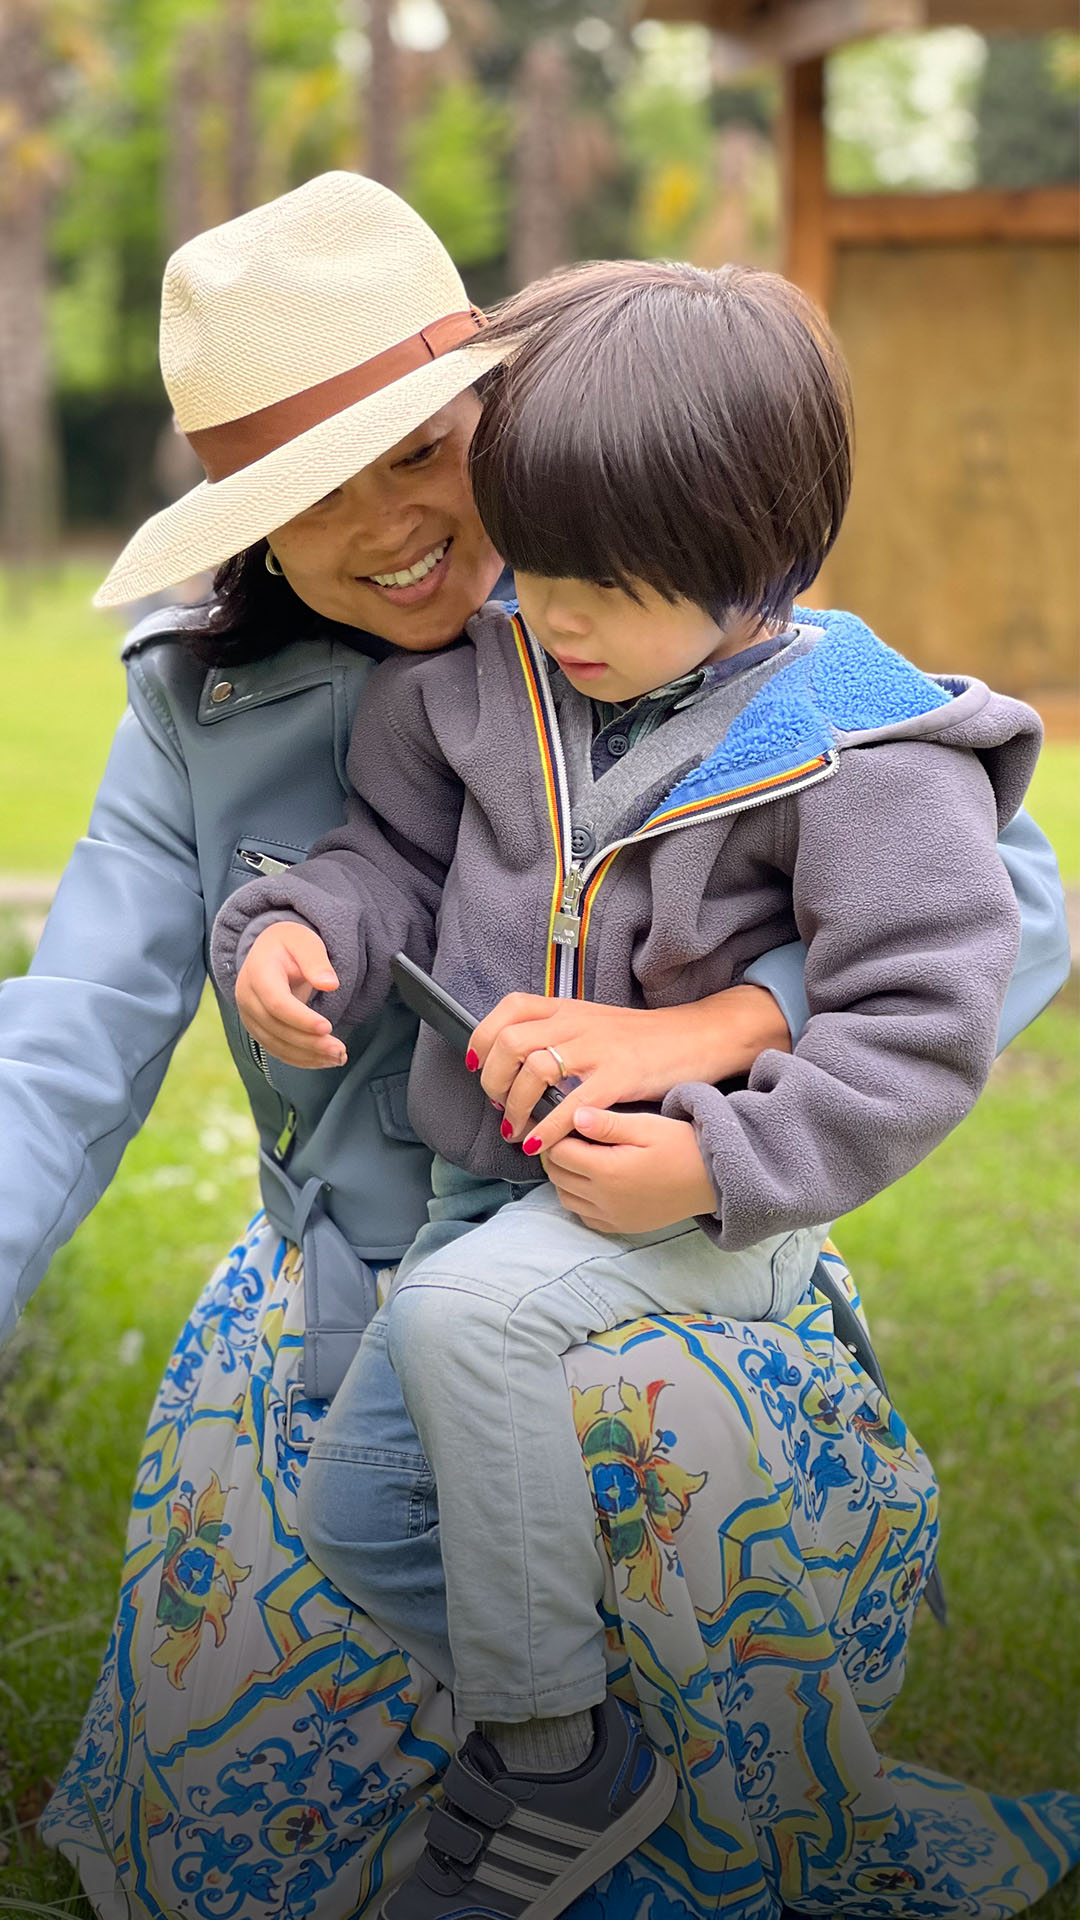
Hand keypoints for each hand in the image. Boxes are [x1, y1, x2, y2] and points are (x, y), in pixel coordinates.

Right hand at [235, 923, 346, 1068]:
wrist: (270, 952)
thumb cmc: (290, 945)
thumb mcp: (305, 942)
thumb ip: (316, 961)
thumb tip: (330, 984)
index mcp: (257, 972)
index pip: (276, 1002)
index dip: (301, 1018)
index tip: (327, 1027)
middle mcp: (247, 997)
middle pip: (276, 1028)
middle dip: (309, 1043)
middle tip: (340, 1050)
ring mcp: (250, 1016)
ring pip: (276, 1045)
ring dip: (308, 1056)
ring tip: (339, 1058)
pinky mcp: (258, 1029)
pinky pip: (277, 1050)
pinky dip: (301, 1059)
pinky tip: (325, 1060)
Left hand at [466, 984, 788, 1153]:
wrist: (700, 1037)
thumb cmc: (644, 1039)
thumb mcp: (595, 1022)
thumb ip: (559, 1032)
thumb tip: (516, 1059)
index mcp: (568, 1008)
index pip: (508, 1009)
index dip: (483, 1038)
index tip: (478, 1066)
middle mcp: (577, 1023)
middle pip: (509, 1042)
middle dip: (492, 1079)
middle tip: (497, 1105)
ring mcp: (598, 1049)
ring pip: (533, 1071)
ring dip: (515, 1107)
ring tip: (516, 1129)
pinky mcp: (619, 1077)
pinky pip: (571, 1106)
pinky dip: (548, 1129)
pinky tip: (540, 1144)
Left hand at [542, 1108, 715, 1234]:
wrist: (713, 1179)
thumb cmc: (682, 1147)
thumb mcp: (646, 1126)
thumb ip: (607, 1123)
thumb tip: (574, 1116)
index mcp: (607, 1171)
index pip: (559, 1153)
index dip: (558, 1134)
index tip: (566, 1123)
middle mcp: (604, 1199)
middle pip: (558, 1176)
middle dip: (556, 1155)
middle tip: (570, 1137)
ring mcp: (612, 1216)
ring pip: (566, 1198)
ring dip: (564, 1178)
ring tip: (580, 1157)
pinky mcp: (622, 1226)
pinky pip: (585, 1217)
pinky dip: (579, 1200)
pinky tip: (592, 1183)